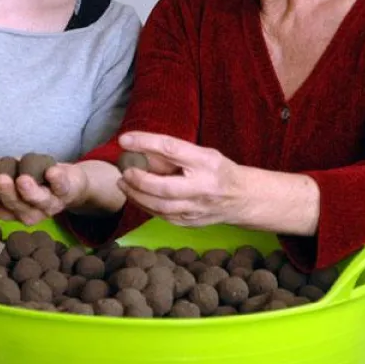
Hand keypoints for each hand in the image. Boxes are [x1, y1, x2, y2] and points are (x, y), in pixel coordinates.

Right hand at [0, 144, 88, 225]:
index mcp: (9, 208)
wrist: (65, 179)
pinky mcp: (66, 192)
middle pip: (15, 206)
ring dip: (30, 193)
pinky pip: (62, 189)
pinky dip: (57, 181)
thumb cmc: (30, 178)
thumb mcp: (6, 169)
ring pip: (38, 203)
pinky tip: (52, 171)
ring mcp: (48, 205)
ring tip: (22, 180)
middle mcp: (27, 212)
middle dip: (6, 192)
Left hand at [115, 131, 242, 227]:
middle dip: (139, 179)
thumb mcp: (201, 153)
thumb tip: (138, 149)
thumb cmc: (217, 170)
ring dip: (136, 195)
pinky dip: (145, 205)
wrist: (242, 198)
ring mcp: (197, 209)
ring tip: (122, 183)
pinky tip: (135, 196)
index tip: (124, 140)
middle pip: (165, 187)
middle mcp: (203, 187)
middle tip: (124, 170)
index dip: (145, 143)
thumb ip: (172, 153)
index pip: (172, 149)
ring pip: (161, 207)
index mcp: (206, 162)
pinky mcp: (191, 223)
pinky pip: (162, 216)